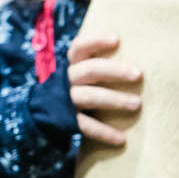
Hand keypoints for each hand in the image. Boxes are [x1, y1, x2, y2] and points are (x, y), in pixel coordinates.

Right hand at [65, 32, 140, 146]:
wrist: (40, 116)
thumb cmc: (71, 91)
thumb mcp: (77, 76)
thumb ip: (95, 67)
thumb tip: (128, 53)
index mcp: (70, 66)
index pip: (79, 48)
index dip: (95, 41)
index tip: (116, 38)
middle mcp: (66, 81)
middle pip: (90, 70)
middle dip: (115, 71)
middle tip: (138, 74)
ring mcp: (65, 101)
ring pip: (90, 96)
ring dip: (115, 99)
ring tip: (137, 104)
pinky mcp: (65, 121)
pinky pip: (86, 126)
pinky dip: (104, 132)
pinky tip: (121, 139)